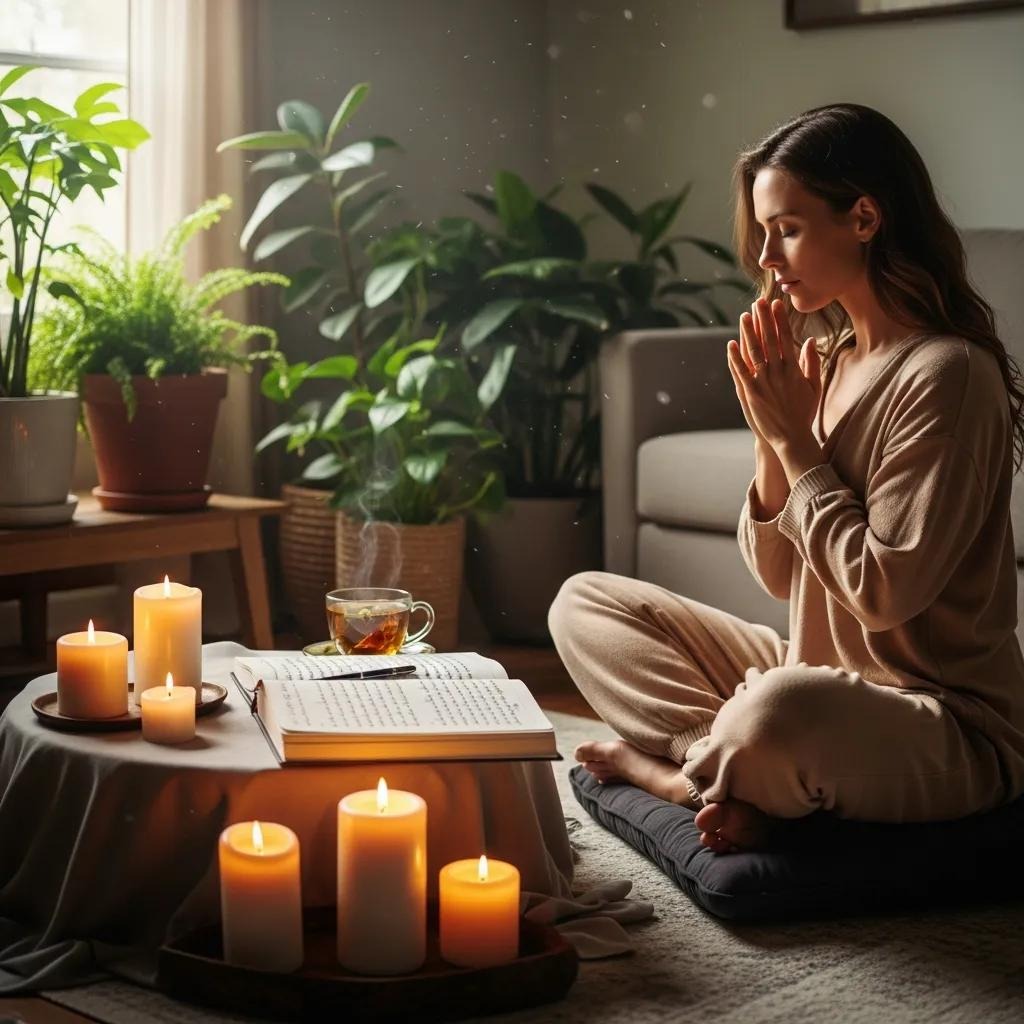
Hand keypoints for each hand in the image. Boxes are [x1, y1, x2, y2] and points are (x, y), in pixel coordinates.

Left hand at [726, 297, 821, 451]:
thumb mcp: (814, 387)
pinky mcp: (750, 393)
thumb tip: (809, 341)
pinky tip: (731, 344)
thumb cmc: (803, 413)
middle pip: (769, 340)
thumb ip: (812, 362)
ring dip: (748, 333)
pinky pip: (741, 371)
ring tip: (744, 316)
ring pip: (754, 352)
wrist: (791, 438)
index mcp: (794, 369)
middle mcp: (778, 373)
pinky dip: (735, 357)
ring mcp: (763, 383)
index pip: (786, 338)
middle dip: (763, 319)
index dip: (780, 320)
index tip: (776, 304)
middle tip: (758, 302)